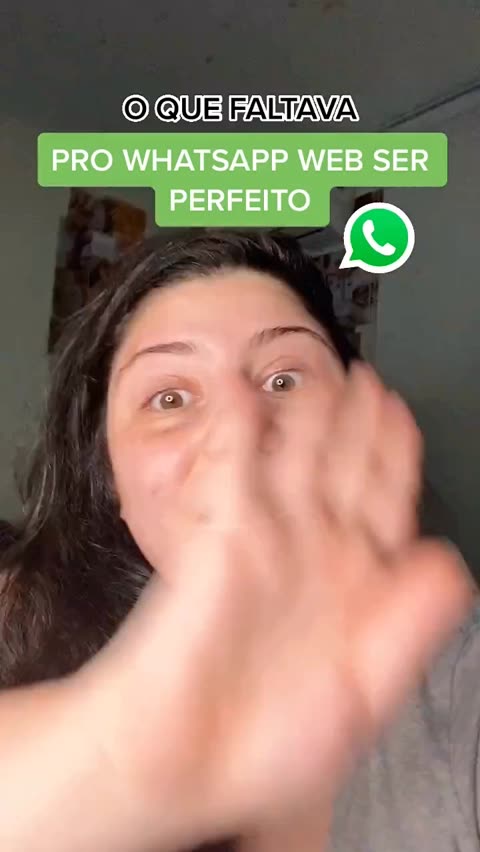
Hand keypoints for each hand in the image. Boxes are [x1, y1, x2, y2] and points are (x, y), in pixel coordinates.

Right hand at [80, 363, 472, 849]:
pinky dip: (236, 425)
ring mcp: (267, 537)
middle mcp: (313, 550)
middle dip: (355, 417)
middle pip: (341, 464)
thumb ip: (413, 622)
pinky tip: (244, 392)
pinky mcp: (220, 535)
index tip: (402, 412)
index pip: (384, 497)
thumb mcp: (368, 689)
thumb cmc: (271, 744)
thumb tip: (448, 560)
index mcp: (356, 582)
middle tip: (362, 374)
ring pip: (292, 454)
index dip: (396, 452)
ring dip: (304, 411)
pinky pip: (231, 466)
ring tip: (319, 372)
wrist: (186, 760)